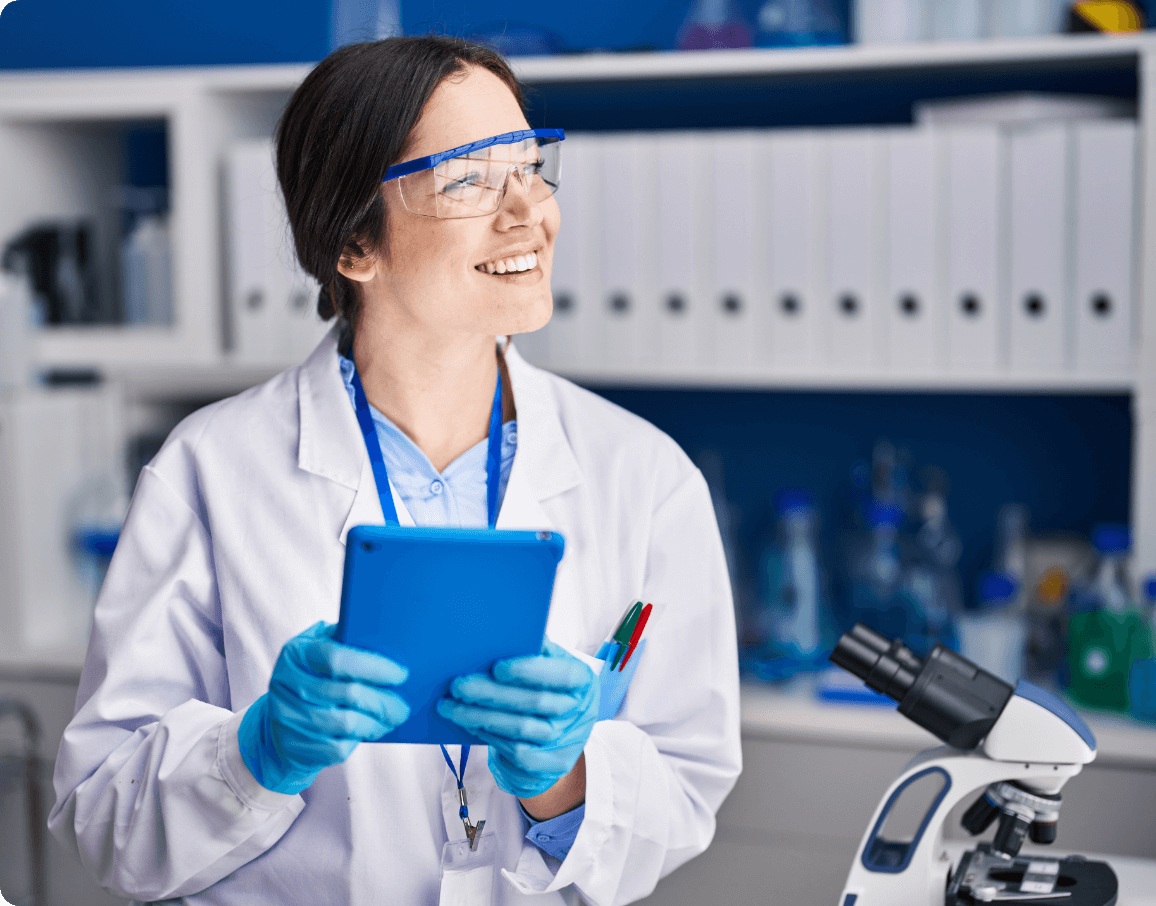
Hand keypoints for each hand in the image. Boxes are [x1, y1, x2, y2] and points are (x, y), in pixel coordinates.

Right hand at [238, 621, 409, 793]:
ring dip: (377, 723)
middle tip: (403, 706)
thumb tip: (386, 641)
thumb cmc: (312, 676)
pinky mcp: (294, 746)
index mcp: (295, 653)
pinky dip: (359, 740)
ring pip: (346, 723)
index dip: (375, 667)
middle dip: (384, 701)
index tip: (401, 674)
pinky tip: (369, 731)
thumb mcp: (319, 648)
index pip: (338, 658)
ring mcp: (287, 717)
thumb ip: (345, 640)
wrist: (278, 720)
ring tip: (391, 719)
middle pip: (349, 693)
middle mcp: (286, 683)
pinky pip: (337, 747)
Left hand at [436, 639, 597, 798]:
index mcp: (583, 681)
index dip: (530, 671)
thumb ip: (534, 651)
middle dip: (492, 694)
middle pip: (535, 703)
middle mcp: (579, 712)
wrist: (560, 733)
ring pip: (521, 730)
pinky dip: (490, 737)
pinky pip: (516, 753)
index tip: (497, 666)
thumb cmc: (547, 688)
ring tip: (451, 706)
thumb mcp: (550, 665)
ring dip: (481, 717)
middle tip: (458, 685)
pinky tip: (470, 724)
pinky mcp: (552, 765)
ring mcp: (567, 742)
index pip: (562, 675)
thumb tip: (502, 630)